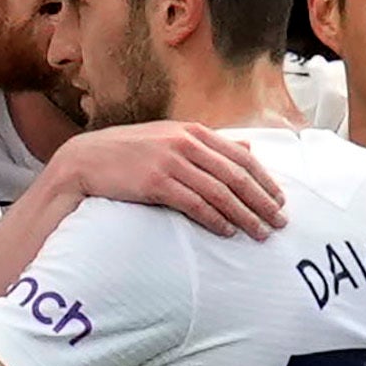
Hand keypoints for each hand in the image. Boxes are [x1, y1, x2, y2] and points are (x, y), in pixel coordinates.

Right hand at [47, 115, 289, 237]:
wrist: (85, 160)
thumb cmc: (130, 152)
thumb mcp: (171, 138)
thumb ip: (210, 144)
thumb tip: (248, 145)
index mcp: (192, 131)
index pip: (240, 156)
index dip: (264, 180)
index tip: (280, 200)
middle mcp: (185, 143)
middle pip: (235, 175)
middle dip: (262, 201)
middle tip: (279, 222)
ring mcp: (170, 162)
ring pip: (219, 192)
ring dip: (243, 215)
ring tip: (259, 233)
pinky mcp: (155, 182)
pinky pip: (194, 204)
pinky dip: (214, 219)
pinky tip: (227, 231)